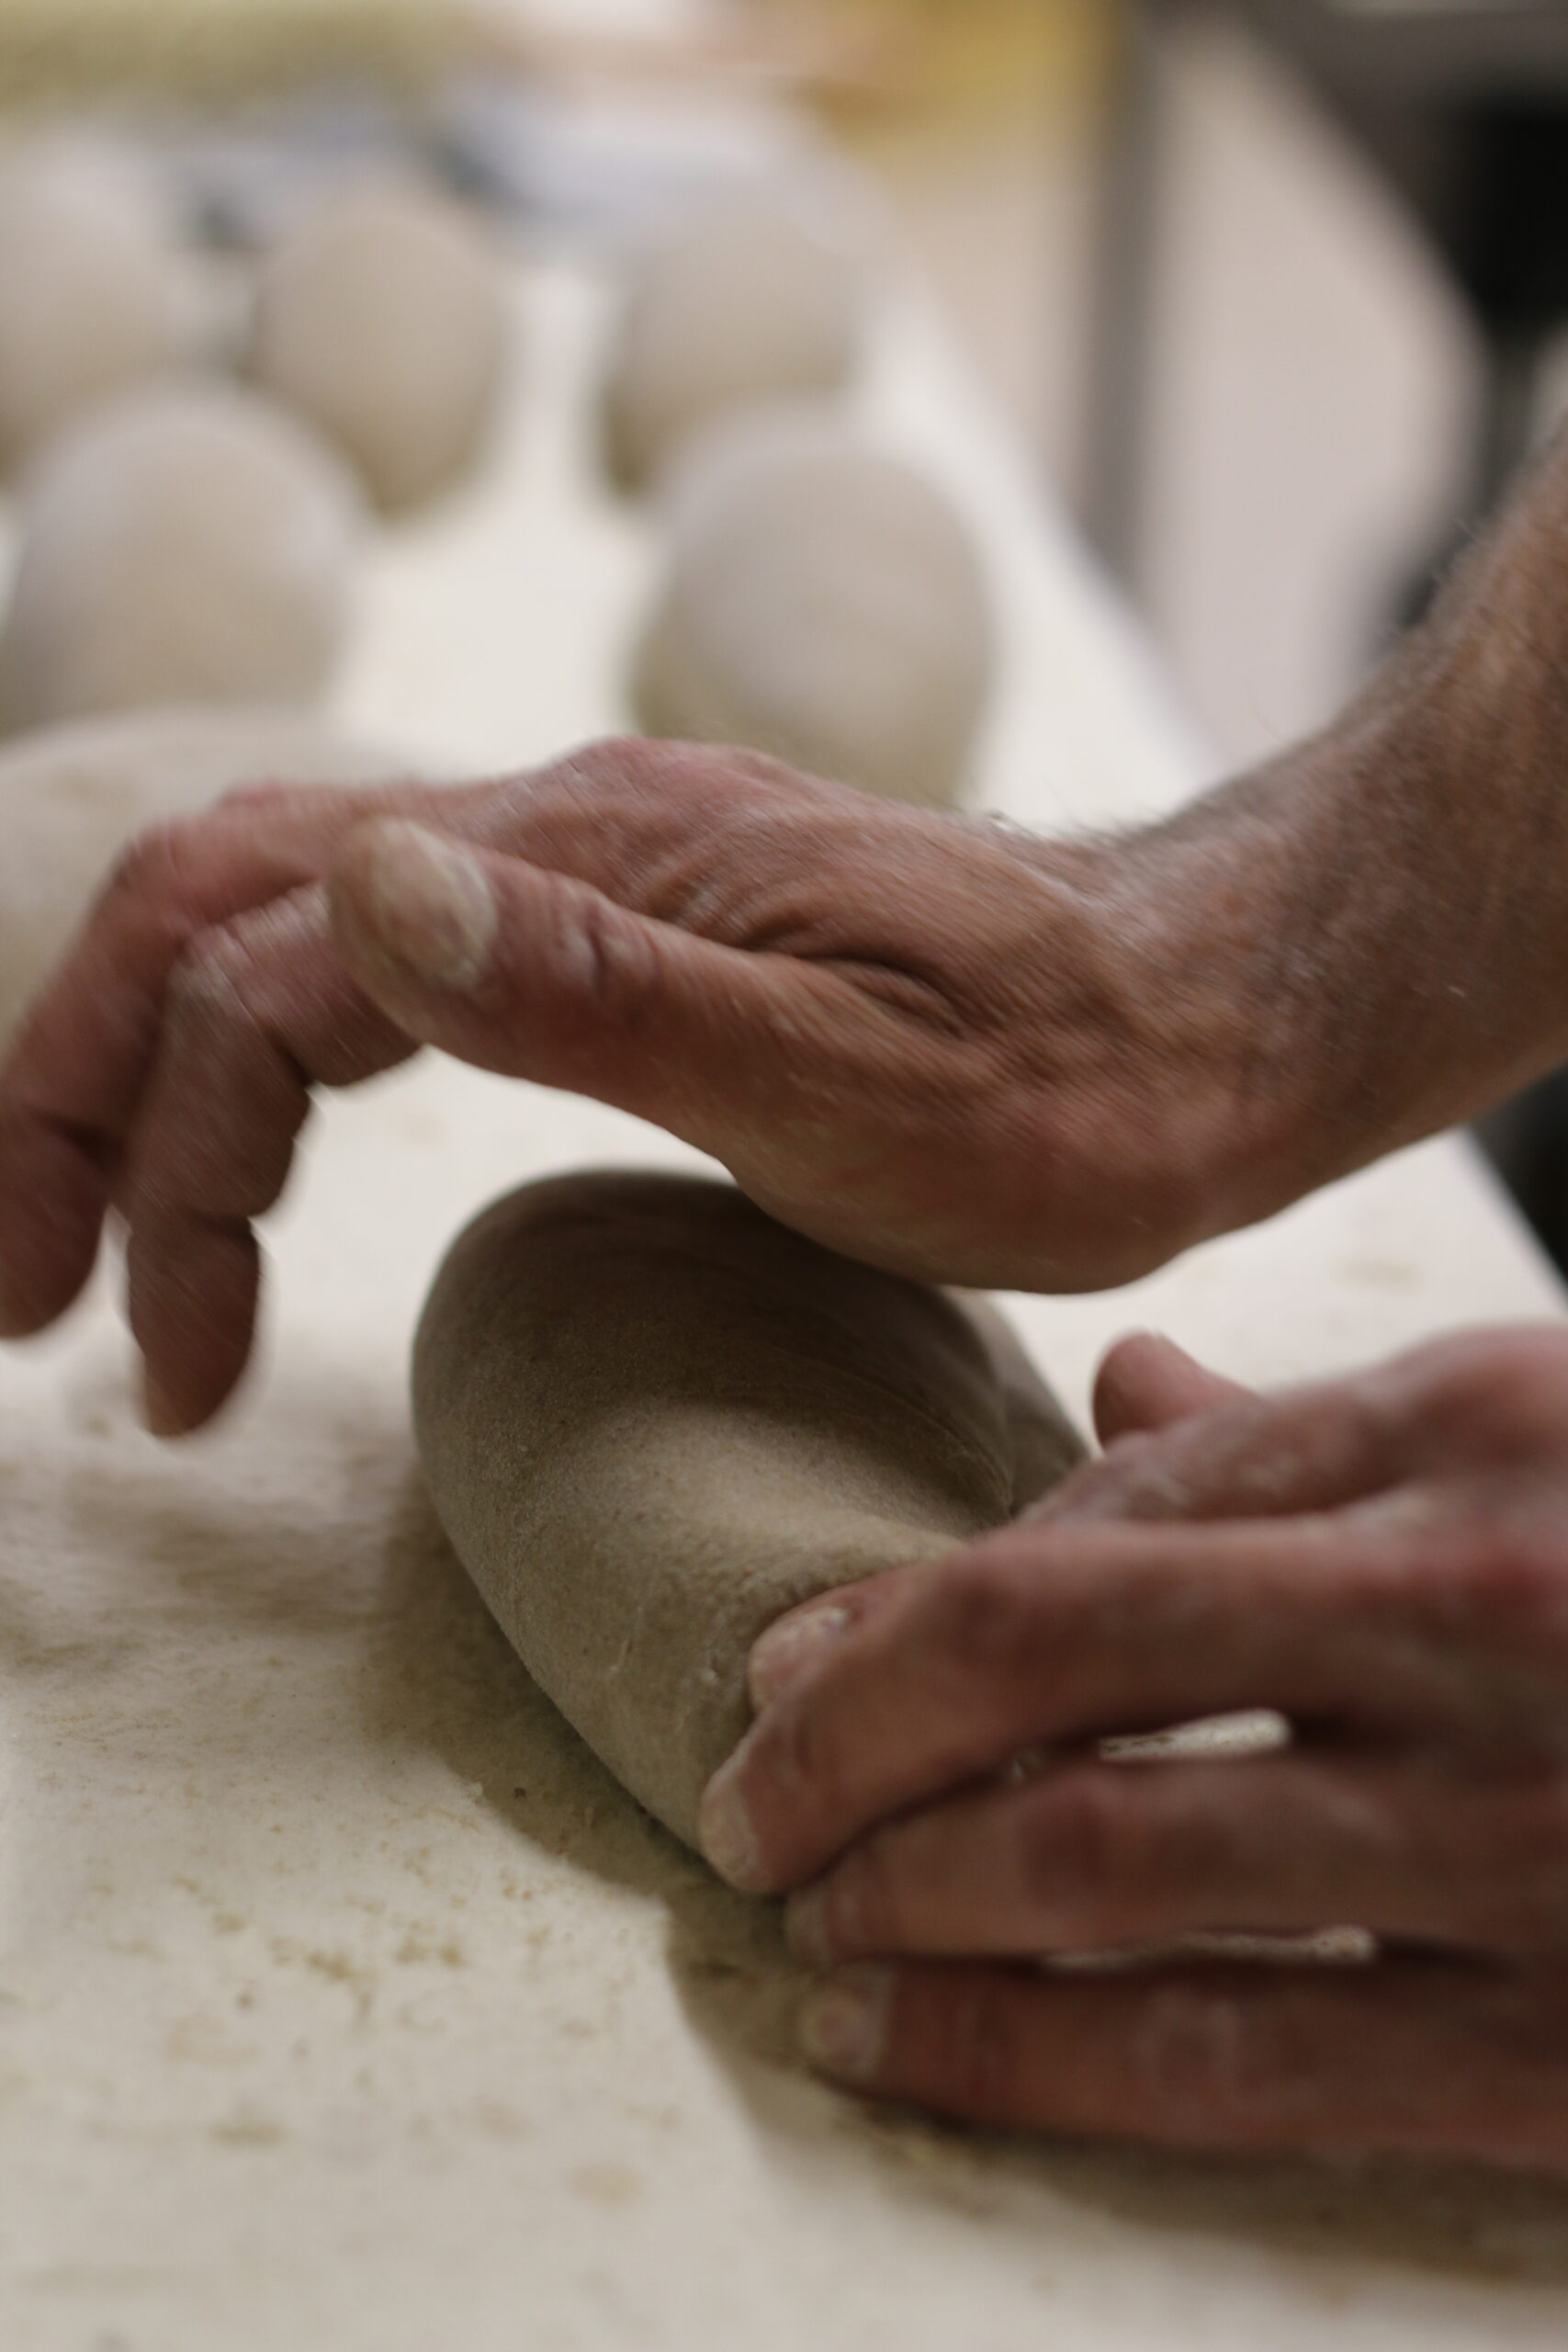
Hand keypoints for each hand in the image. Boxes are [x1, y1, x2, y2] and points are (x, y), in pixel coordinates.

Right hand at [0, 738, 1294, 1433]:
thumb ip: (604, 990)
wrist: (1202, 1022)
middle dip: (78, 1098)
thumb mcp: (852, 1078)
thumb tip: (360, 893)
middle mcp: (552, 831)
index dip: (159, 1158)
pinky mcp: (614, 927)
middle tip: (27, 1299)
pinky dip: (269, 1069)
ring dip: (158, 1084)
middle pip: (207, 909)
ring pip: (271, 929)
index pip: (260, 971)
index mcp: (584, 858)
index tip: (151, 1364)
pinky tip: (267, 1169)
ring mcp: (576, 867)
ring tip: (119, 1276)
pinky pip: (374, 961)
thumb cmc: (1064, 1086)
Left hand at [701, 1324, 1567, 2172]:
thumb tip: (1118, 1382)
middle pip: (1054, 1649)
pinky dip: (1020, 2052)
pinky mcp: (1553, 2051)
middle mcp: (1478, 1599)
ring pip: (1101, 1852)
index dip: (923, 1595)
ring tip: (812, 1919)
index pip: (1115, 1498)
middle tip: (748, 1799)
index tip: (794, 1664)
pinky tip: (904, 2049)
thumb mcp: (1545, 1456)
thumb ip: (1323, 1440)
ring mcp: (1518, 1823)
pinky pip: (1226, 2057)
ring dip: (903, 1890)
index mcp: (1473, 1424)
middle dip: (852, 1732)